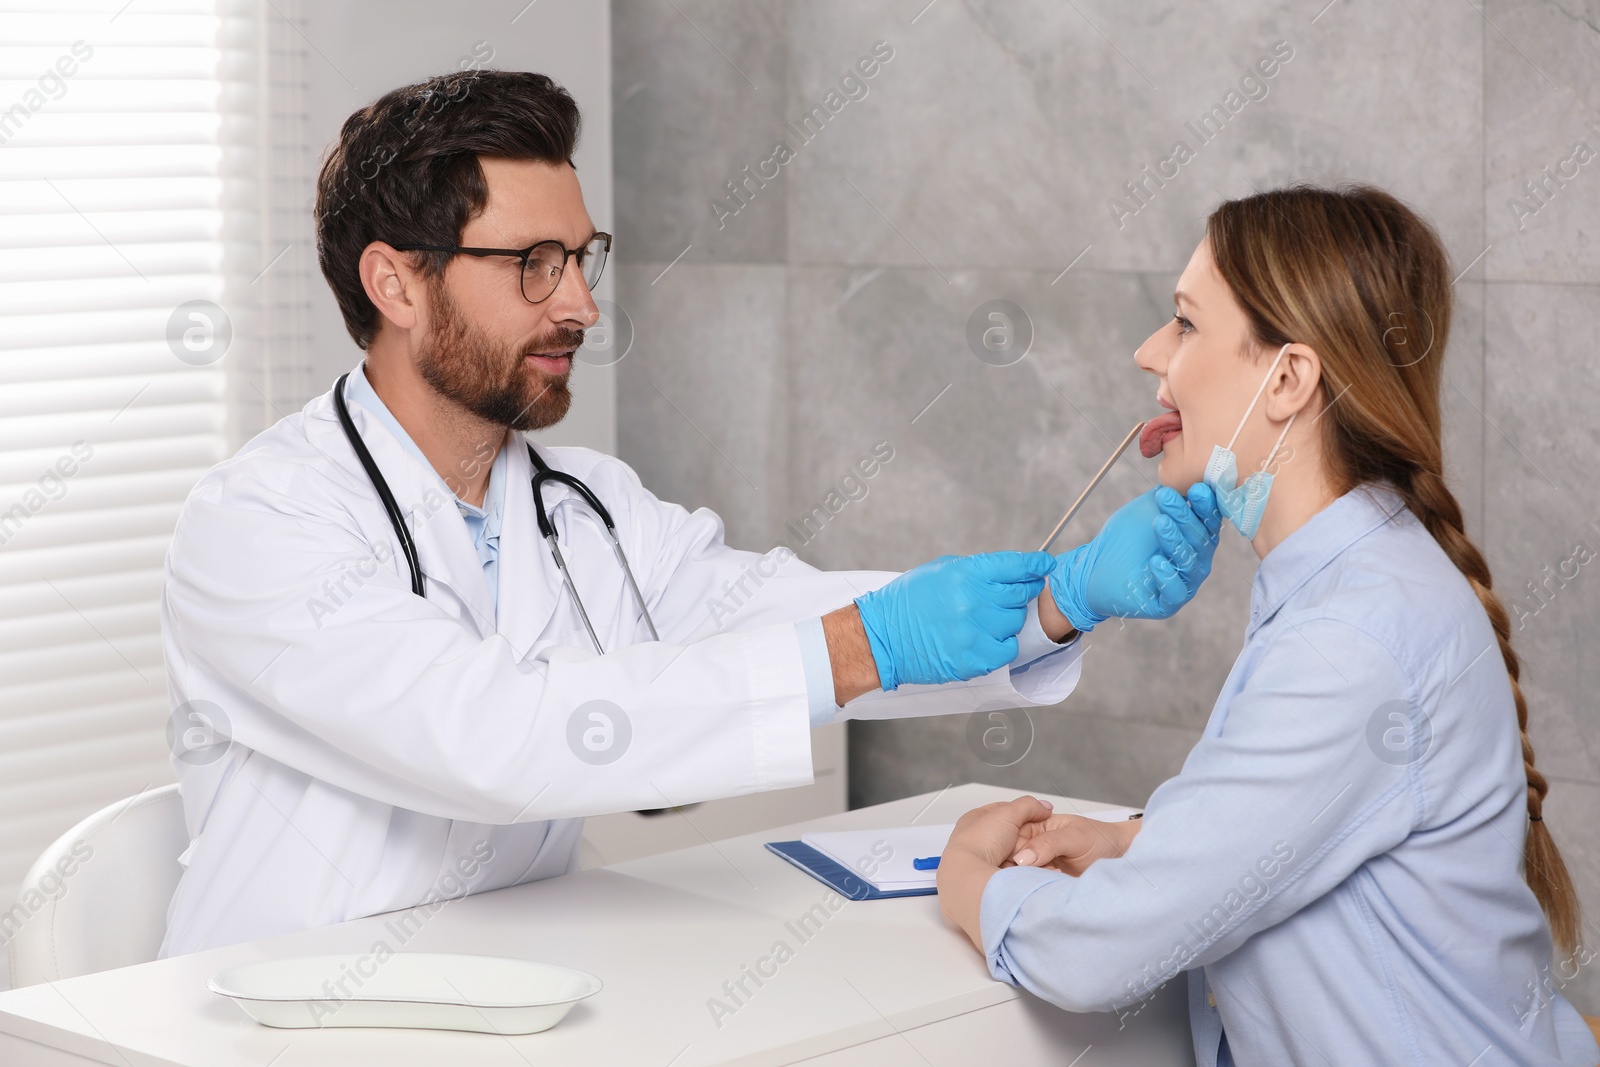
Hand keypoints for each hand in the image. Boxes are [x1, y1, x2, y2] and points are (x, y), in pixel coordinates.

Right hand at [854, 551, 1053, 689]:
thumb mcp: (940, 571)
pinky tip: (983, 639)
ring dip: (1006, 620)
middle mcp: (973, 600)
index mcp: (965, 574)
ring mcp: (975, 631)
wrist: (883, 638)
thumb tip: (1011, 571)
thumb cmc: (909, 602)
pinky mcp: (975, 658)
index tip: (1044, 565)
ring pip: (1015, 622)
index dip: (1035, 564)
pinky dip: (1001, 644)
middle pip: (1020, 594)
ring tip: (982, 620)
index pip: (1016, 566)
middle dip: (1019, 593)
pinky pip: (1008, 649)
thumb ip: (977, 570)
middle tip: (1008, 596)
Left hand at [937, 795, 1054, 949]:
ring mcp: (984, 862)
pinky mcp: (992, 879)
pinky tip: (1035, 871)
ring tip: (1043, 858)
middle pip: (1012, 836)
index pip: (1003, 812)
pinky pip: (1015, 873)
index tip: (1040, 816)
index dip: (1023, 813)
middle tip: (1042, 840)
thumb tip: (1044, 806)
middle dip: (1029, 840)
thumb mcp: (1007, 814)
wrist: (971, 878)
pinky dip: (1026, 872)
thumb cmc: (980, 842)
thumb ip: (1028, 806)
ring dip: (1030, 858)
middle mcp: (977, 841)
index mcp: (974, 820)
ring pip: (1016, 856)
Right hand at [1011, 814, 1142, 875]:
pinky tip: (1048, 886)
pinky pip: (1032, 884)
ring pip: (1019, 873)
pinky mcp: (1047, 879)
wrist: (1123, 858)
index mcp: (1038, 826)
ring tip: (1048, 878)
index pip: (1011, 838)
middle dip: (1019, 867)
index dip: (1012, 851)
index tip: (1021, 863)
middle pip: (1011, 857)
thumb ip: (1048, 844)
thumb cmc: (1103, 840)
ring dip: (1028, 879)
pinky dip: (1036, 887)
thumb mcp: (1075, 837)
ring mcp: (1041, 863)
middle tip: (1039, 872)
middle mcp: (1036, 844)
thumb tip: (1021, 858)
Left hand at [1047, 483, 1220, 631]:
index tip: (1195, 489)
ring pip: (1188, 564)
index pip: (1208, 521)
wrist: (1094, 566)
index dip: (1205, 506)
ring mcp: (1184, 584)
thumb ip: (1171, 496)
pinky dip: (1167, 576)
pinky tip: (1155, 561)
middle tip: (1166, 498)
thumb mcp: (1147, 510)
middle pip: (1199, 540)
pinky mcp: (1167, 603)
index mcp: (1196, 539)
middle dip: (1184, 517)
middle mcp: (1196, 562)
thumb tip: (1192, 475)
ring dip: (1175, 541)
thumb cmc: (1125, 537)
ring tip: (1159, 523)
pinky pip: (1175, 592)